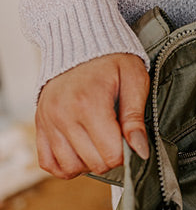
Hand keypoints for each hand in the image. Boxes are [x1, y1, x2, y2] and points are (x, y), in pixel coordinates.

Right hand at [35, 53, 149, 178]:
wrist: (79, 41)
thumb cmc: (111, 59)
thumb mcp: (134, 80)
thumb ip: (136, 118)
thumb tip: (141, 150)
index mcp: (88, 104)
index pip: (111, 155)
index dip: (127, 152)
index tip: (129, 137)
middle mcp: (63, 115)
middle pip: (94, 164)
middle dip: (112, 156)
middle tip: (116, 136)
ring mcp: (48, 122)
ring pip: (71, 168)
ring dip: (90, 162)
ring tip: (99, 141)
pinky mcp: (40, 125)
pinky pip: (49, 163)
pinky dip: (66, 164)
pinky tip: (81, 150)